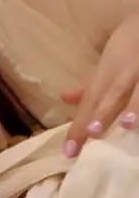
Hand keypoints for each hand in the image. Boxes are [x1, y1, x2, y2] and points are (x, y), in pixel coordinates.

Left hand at [62, 10, 138, 156]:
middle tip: (91, 135)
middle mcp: (125, 71)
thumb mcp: (107, 63)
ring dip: (135, 107)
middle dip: (102, 115)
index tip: (68, 152)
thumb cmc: (129, 45)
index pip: (90, 103)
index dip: (79, 126)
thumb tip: (65, 98)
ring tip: (128, 125)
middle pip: (112, 95)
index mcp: (108, 73)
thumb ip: (91, 85)